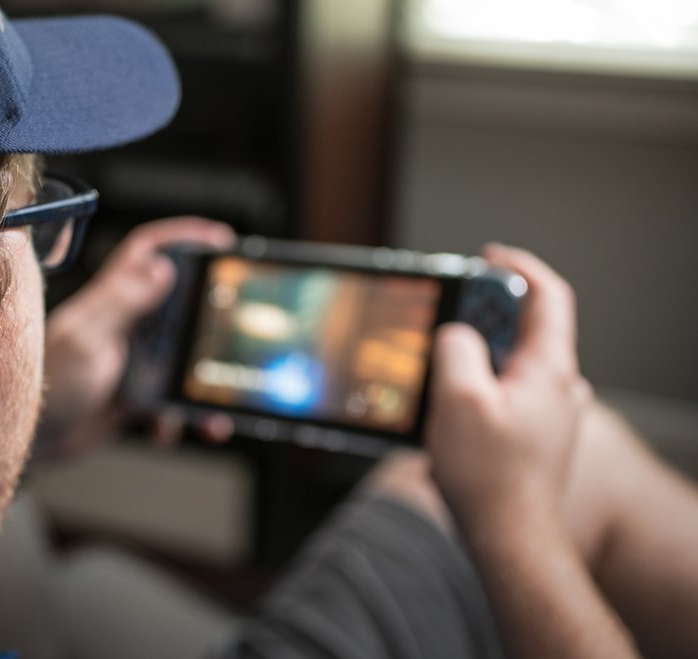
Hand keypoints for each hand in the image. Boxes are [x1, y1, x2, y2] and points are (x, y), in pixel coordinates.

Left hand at [39, 217, 234, 455]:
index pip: (149, 250)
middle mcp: (125, 324)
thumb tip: (160, 267)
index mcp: (112, 299)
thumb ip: (122, 302)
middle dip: (208, 315)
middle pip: (179, 303)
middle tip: (232, 328)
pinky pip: (170, 401)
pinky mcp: (135, 394)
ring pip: (181, 359)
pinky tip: (170, 427)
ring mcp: (132, 359)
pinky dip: (178, 417)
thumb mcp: (89, 339)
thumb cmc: (50, 385)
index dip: (182, 237)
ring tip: (215, 406)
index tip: (219, 238)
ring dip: (199, 381)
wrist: (36, 443)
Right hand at [425, 245, 592, 535]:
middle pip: (526, 327)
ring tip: (441, 367)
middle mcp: (557, 387)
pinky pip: (507, 393)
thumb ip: (456, 348)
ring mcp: (549, 414)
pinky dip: (480, 385)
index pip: (547, 296)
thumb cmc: (488, 476)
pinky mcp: (533, 436)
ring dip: (478, 353)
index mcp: (548, 369)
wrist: (509, 538)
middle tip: (449, 314)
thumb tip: (455, 333)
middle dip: (485, 313)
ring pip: (513, 363)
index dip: (517, 266)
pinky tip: (450, 408)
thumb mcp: (457, 399)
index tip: (487, 256)